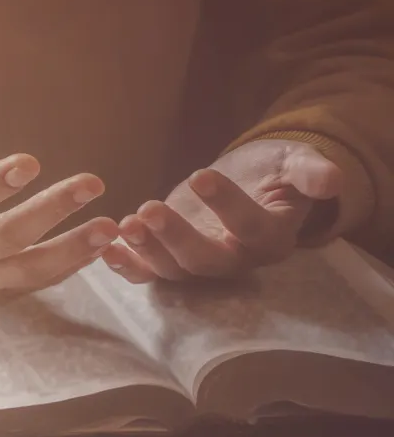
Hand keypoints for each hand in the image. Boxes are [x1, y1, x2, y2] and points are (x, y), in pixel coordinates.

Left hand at [102, 139, 342, 282]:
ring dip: (146, 250)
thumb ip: (309, 172)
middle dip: (175, 238)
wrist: (247, 181)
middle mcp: (236, 261)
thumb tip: (331, 180)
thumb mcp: (294, 163)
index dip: (226, 206)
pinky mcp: (172, 261)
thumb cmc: (274, 171)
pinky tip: (105, 248)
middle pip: (206, 261)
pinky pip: (148, 273)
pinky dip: (126, 266)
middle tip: (148, 208)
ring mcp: (201, 265)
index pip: (250, 229)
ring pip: (174, 270)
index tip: (200, 174)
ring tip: (125, 222)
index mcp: (270, 239)